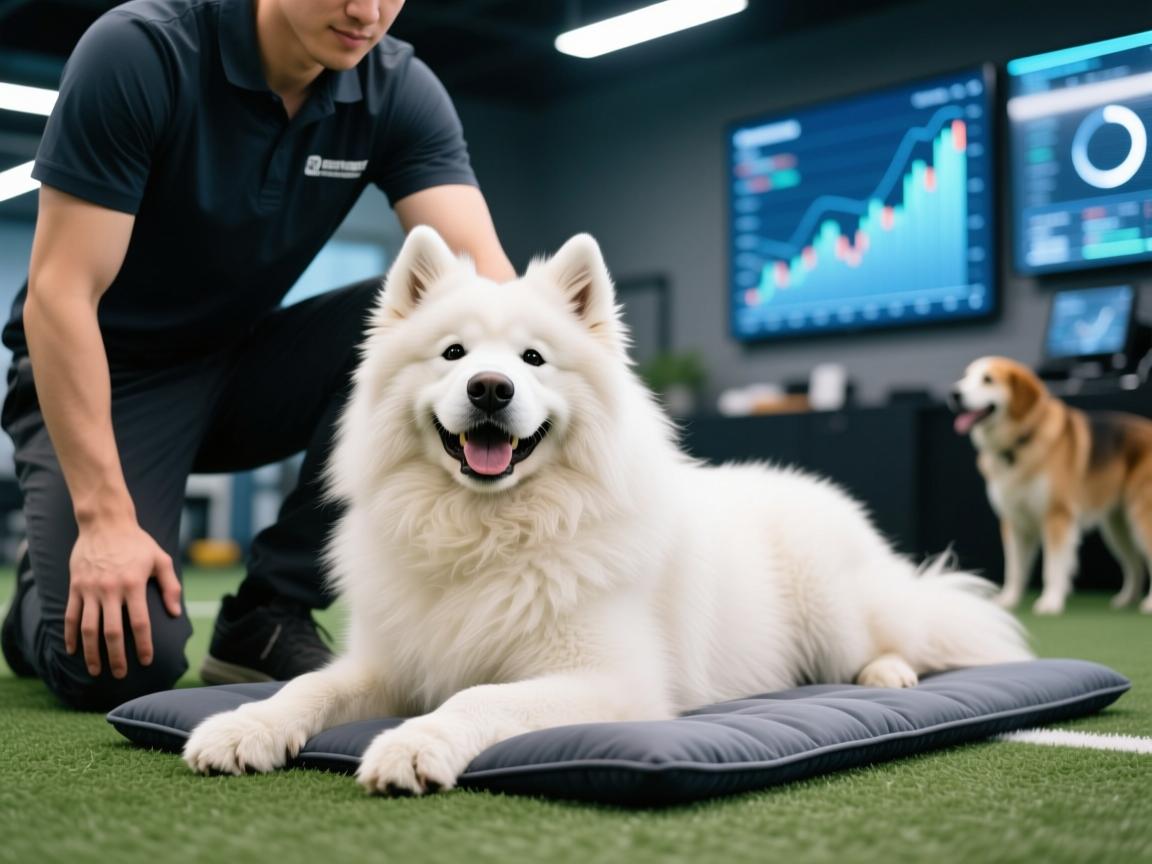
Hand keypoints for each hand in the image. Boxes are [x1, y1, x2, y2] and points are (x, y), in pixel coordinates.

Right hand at [64, 518, 181, 677]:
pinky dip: (70, 635)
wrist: (105, 523)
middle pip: (112, 632)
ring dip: (91, 652)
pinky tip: (72, 650)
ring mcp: (90, 589)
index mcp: (134, 584)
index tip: (146, 661)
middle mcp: (110, 589)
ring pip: (88, 628)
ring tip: (96, 670)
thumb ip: (171, 586)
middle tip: (120, 674)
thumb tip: (176, 613)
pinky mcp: (75, 587)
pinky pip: (71, 615)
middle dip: (116, 657)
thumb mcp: (161, 559)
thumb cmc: (138, 542)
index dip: (143, 645)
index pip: (139, 622)